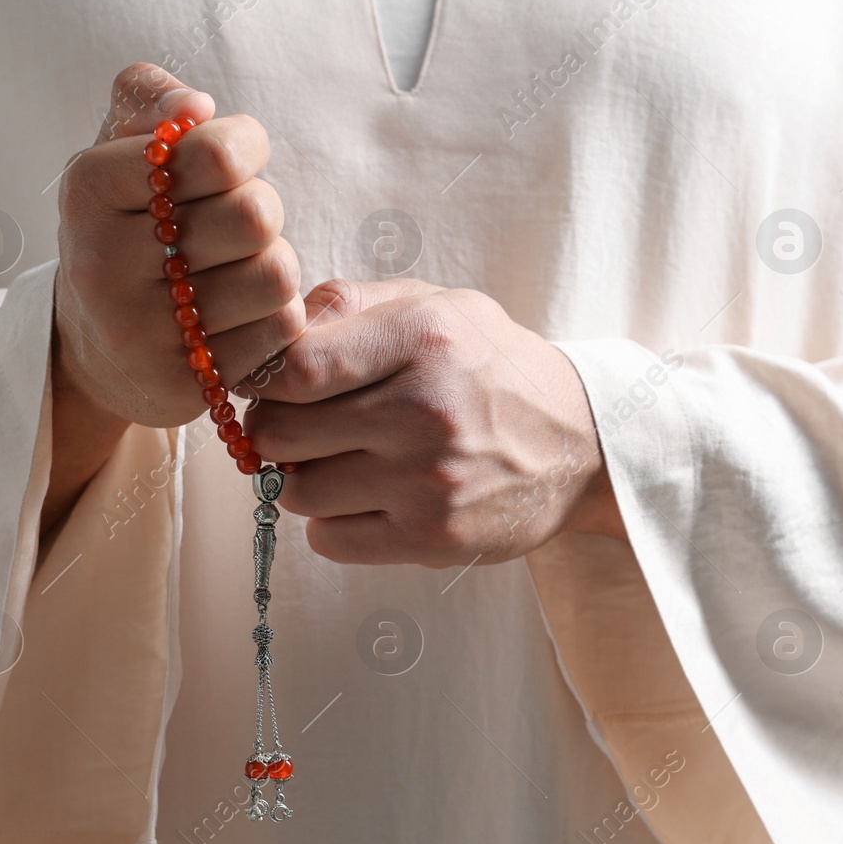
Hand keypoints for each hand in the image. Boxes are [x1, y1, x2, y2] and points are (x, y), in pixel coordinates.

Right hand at [41, 63, 305, 534]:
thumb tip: (195, 104)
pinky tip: (241, 315)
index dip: (245, 146)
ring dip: (274, 266)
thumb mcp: (117, 151)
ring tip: (238, 270)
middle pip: (256, 215)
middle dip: (263, 210)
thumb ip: (148, 97)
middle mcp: (104, 262)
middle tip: (235, 224)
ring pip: (276, 276)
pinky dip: (276, 316)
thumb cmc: (125, 229)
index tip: (227, 163)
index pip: (218, 152)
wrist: (96, 350)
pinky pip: (281, 331)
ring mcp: (141, 330)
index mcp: (89, 188)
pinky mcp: (182, 384)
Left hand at [242, 279, 624, 566]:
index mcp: (424, 336)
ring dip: (304, 478)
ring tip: (342, 461)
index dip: (261, 379)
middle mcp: (425, 408)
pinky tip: (367, 500)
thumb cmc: (492, 367)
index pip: (293, 368)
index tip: (269, 385)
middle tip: (301, 425)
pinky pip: (329, 540)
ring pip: (296, 491)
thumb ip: (350, 303)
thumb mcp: (437, 305)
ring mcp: (428, 479)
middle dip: (275, 430)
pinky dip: (333, 523)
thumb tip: (270, 332)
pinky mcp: (433, 535)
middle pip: (280, 433)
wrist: (581, 442)